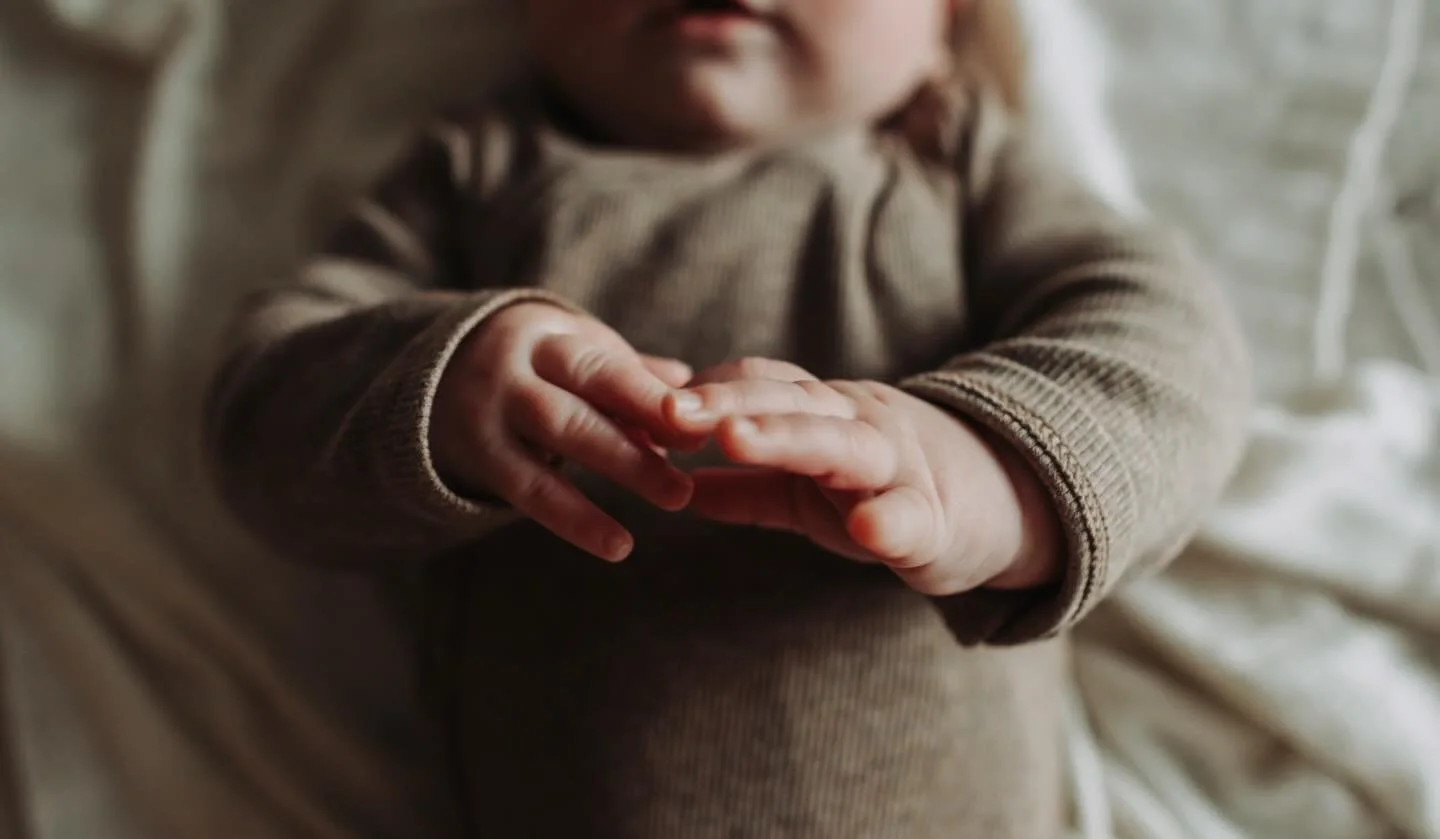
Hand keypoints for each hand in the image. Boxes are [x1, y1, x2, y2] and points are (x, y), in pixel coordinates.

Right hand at [431, 302, 692, 561]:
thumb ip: (629, 374)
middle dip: (639, 440)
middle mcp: (513, 368)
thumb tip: (694, 388)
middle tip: (689, 474)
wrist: (426, 379)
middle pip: (583, 401)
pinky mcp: (479, 458)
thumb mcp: (570, 355)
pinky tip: (618, 545)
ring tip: (673, 499)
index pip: (604, 365)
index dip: (650, 396)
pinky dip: (577, 520)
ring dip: (622, 470)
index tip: (697, 422)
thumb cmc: (528, 368)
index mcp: (547, 337)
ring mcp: (490, 412)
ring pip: (561, 441)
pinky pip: (532, 492)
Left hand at [664, 359, 1062, 594]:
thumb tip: (681, 490)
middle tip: (671, 411)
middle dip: (728, 403)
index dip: (708, 391)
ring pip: (840, 444)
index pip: (760, 388)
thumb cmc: (892, 490)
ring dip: (786, 437)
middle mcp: (857, 426)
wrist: (1001, 503)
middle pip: (789, 403)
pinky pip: (912, 518)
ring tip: (734, 439)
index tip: (648, 400)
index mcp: (822, 416)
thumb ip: (750, 489)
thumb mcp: (810, 490)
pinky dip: (890, 521)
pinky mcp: (936, 521)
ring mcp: (897, 468)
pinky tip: (869, 529)